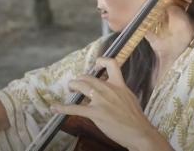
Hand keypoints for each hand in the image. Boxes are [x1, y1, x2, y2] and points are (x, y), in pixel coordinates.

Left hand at [51, 57, 171, 150]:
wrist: (139, 131)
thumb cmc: (136, 118)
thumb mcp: (130, 98)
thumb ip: (120, 91)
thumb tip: (113, 90)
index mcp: (119, 84)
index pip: (112, 64)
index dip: (101, 61)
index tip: (95, 64)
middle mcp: (109, 89)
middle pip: (89, 77)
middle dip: (79, 79)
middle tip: (76, 84)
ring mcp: (101, 101)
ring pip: (81, 87)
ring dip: (72, 86)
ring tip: (70, 89)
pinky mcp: (95, 113)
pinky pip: (75, 109)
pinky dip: (62, 108)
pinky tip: (55, 107)